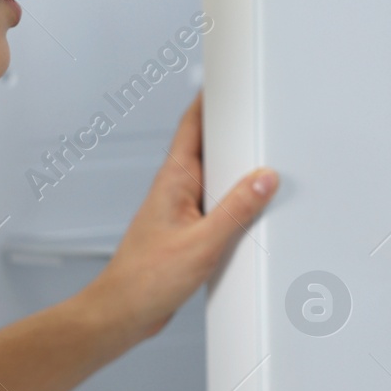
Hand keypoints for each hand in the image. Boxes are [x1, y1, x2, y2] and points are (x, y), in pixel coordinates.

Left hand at [79, 90, 277, 342]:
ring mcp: (180, 208)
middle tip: (262, 115)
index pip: (193, 123)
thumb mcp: (203, 244)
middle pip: (209, 146)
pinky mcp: (186, 230)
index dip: (211, 96)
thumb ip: (237, 209)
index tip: (232, 77)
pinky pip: (216, 204)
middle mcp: (175, 188)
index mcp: (173, 179)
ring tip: (266, 161)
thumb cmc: (145, 280)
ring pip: (214, 177)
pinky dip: (234, 200)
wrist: (124, 313)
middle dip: (234, 130)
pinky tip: (250, 210)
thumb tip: (264, 178)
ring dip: (236, 169)